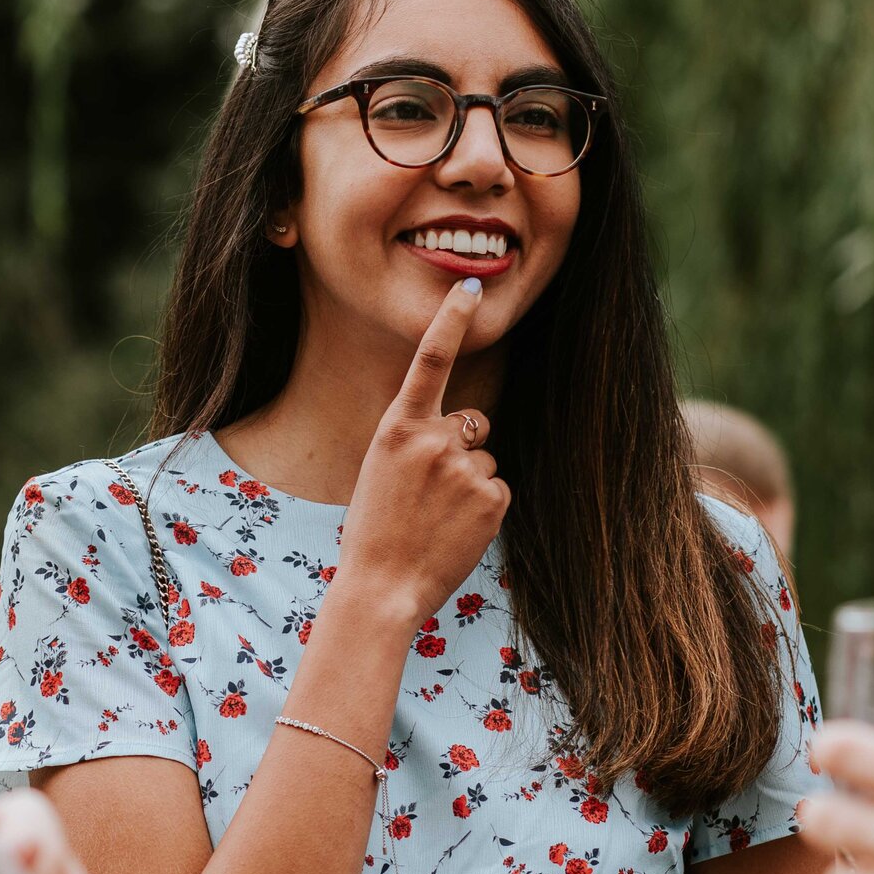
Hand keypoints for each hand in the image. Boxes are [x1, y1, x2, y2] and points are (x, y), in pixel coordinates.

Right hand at [336, 279, 510, 624]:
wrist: (382, 587)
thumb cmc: (376, 531)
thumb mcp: (381, 469)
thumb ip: (418, 439)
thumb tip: (465, 431)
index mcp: (398, 427)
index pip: (430, 360)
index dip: (452, 319)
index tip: (471, 286)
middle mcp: (435, 439)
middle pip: (473, 423)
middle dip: (461, 447)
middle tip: (428, 492)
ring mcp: (466, 468)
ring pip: (485, 460)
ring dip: (469, 483)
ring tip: (436, 517)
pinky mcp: (492, 497)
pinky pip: (498, 487)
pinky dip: (483, 508)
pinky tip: (455, 530)